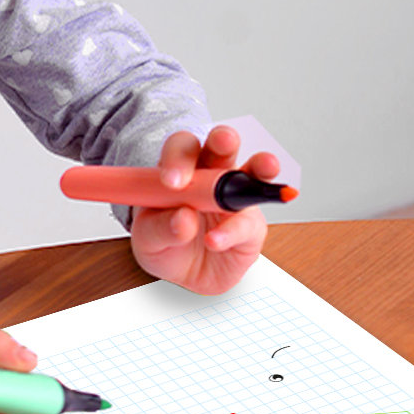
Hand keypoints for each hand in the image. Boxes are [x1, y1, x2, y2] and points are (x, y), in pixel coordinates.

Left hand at [130, 125, 279, 295]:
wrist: (185, 274)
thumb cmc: (165, 242)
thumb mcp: (147, 238)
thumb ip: (160, 228)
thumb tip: (183, 219)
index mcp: (181, 171)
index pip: (181, 150)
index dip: (178, 159)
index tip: (171, 181)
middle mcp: (212, 177)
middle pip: (220, 148)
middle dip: (224, 140)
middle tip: (223, 142)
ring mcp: (236, 198)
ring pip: (253, 172)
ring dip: (261, 165)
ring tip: (266, 165)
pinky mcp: (251, 226)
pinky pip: (247, 223)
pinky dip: (233, 230)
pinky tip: (216, 240)